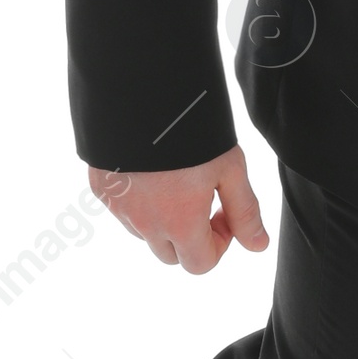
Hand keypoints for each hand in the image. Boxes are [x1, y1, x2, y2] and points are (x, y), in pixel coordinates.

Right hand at [88, 144, 270, 271]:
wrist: (141, 94)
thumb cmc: (191, 129)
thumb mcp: (230, 168)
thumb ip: (244, 211)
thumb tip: (257, 245)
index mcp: (180, 223)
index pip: (200, 264)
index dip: (219, 243)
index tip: (222, 213)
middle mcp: (145, 224)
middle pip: (171, 255)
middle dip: (190, 236)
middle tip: (201, 198)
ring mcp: (119, 208)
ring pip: (144, 234)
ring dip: (163, 221)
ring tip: (175, 180)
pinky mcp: (100, 190)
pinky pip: (122, 211)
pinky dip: (138, 201)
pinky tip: (150, 169)